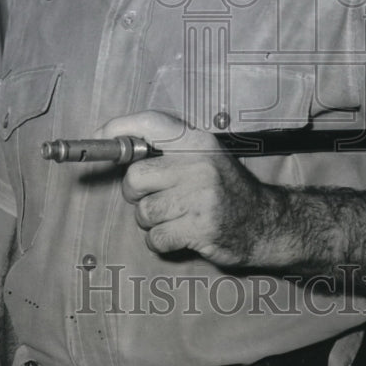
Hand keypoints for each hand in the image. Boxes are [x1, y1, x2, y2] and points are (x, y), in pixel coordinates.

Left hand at [95, 110, 287, 267]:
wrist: (266, 224)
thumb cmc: (226, 190)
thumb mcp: (206, 157)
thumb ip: (169, 150)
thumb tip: (117, 146)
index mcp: (198, 142)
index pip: (151, 123)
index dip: (119, 128)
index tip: (98, 135)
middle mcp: (200, 164)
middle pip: (135, 178)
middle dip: (137, 194)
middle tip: (156, 198)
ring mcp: (201, 196)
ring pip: (143, 212)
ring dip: (152, 221)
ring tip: (176, 217)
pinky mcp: (201, 227)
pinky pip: (156, 238)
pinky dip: (161, 242)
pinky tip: (181, 235)